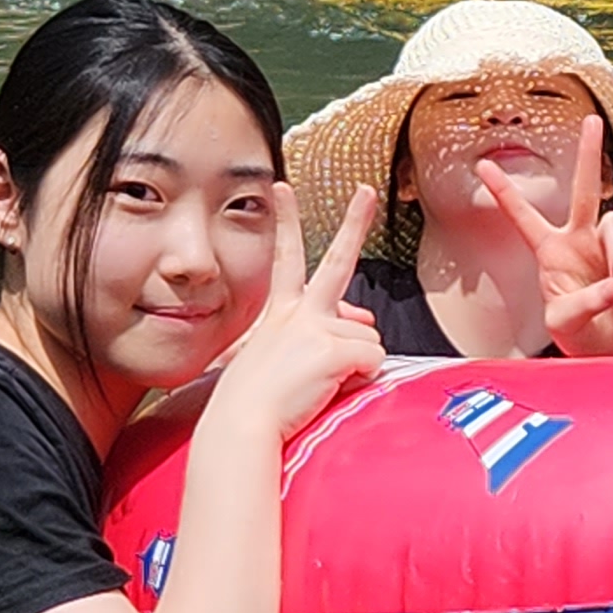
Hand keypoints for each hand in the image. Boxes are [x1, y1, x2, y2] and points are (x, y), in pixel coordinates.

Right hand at [223, 183, 386, 433]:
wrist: (239, 426)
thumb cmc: (254, 403)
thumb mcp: (275, 361)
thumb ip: (317, 337)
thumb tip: (366, 322)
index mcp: (280, 313)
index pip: (286, 259)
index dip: (286, 221)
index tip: (283, 187)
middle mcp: (298, 313)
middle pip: (336, 261)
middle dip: (354, 222)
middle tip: (366, 191)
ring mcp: (316, 328)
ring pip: (369, 339)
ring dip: (358, 365)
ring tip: (321, 385)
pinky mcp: (333, 349)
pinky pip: (373, 362)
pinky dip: (361, 381)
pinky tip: (329, 392)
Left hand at [479, 115, 612, 357]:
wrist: (612, 353)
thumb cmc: (579, 336)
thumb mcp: (563, 323)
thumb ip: (583, 303)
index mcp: (550, 251)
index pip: (523, 216)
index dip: (504, 191)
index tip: (483, 165)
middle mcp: (580, 241)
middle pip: (584, 190)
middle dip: (588, 155)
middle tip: (592, 121)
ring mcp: (610, 249)